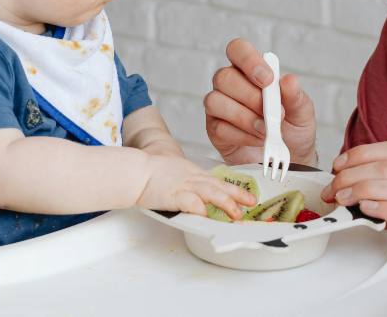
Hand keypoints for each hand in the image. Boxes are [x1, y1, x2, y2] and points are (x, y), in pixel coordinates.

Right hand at [136, 155, 255, 218]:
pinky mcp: (174, 195)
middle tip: (250, 203)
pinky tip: (207, 215)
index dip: (235, 189)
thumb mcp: (175, 174)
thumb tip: (199, 201)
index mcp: (192, 173)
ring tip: (236, 214)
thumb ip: (188, 185)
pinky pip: (191, 202)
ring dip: (226, 203)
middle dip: (237, 195)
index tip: (248, 196)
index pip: (218, 181)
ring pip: (211, 192)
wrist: (136, 171)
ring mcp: (184, 186)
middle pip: (219, 186)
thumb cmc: (150, 174)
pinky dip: (200, 208)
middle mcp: (192, 178)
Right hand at [204, 38, 317, 165]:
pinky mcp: (215, 129)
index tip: (267, 80)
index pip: (238, 49)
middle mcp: (231, 85)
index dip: (248, 60)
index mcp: (251, 70)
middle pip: (223, 76)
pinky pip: (218, 127)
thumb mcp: (302, 112)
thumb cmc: (293, 129)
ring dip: (244, 117)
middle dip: (249, 96)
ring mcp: (220, 107)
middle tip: (273, 114)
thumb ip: (296, 97)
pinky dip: (241, 135)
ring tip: (265, 130)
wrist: (289, 160)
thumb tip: (289, 80)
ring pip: (215, 101)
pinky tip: (257, 140)